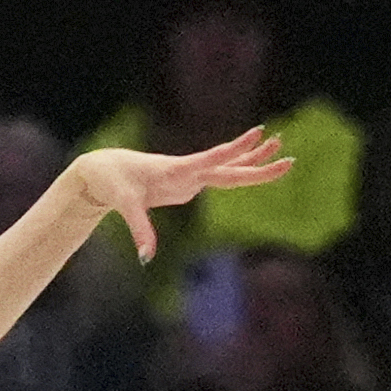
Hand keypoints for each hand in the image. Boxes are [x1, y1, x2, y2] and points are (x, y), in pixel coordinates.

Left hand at [71, 128, 292, 263]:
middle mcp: (188, 170)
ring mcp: (190, 176)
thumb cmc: (113, 182)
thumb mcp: (124, 205)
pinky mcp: (188, 183)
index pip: (212, 158)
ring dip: (253, 161)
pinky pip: (218, 177)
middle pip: (229, 166)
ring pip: (228, 169)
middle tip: (285, 150)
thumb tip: (147, 257)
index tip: (257, 133)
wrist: (105, 170)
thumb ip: (139, 229)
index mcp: (177, 170)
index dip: (235, 149)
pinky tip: (253, 167)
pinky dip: (237, 171)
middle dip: (257, 160)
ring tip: (280, 148)